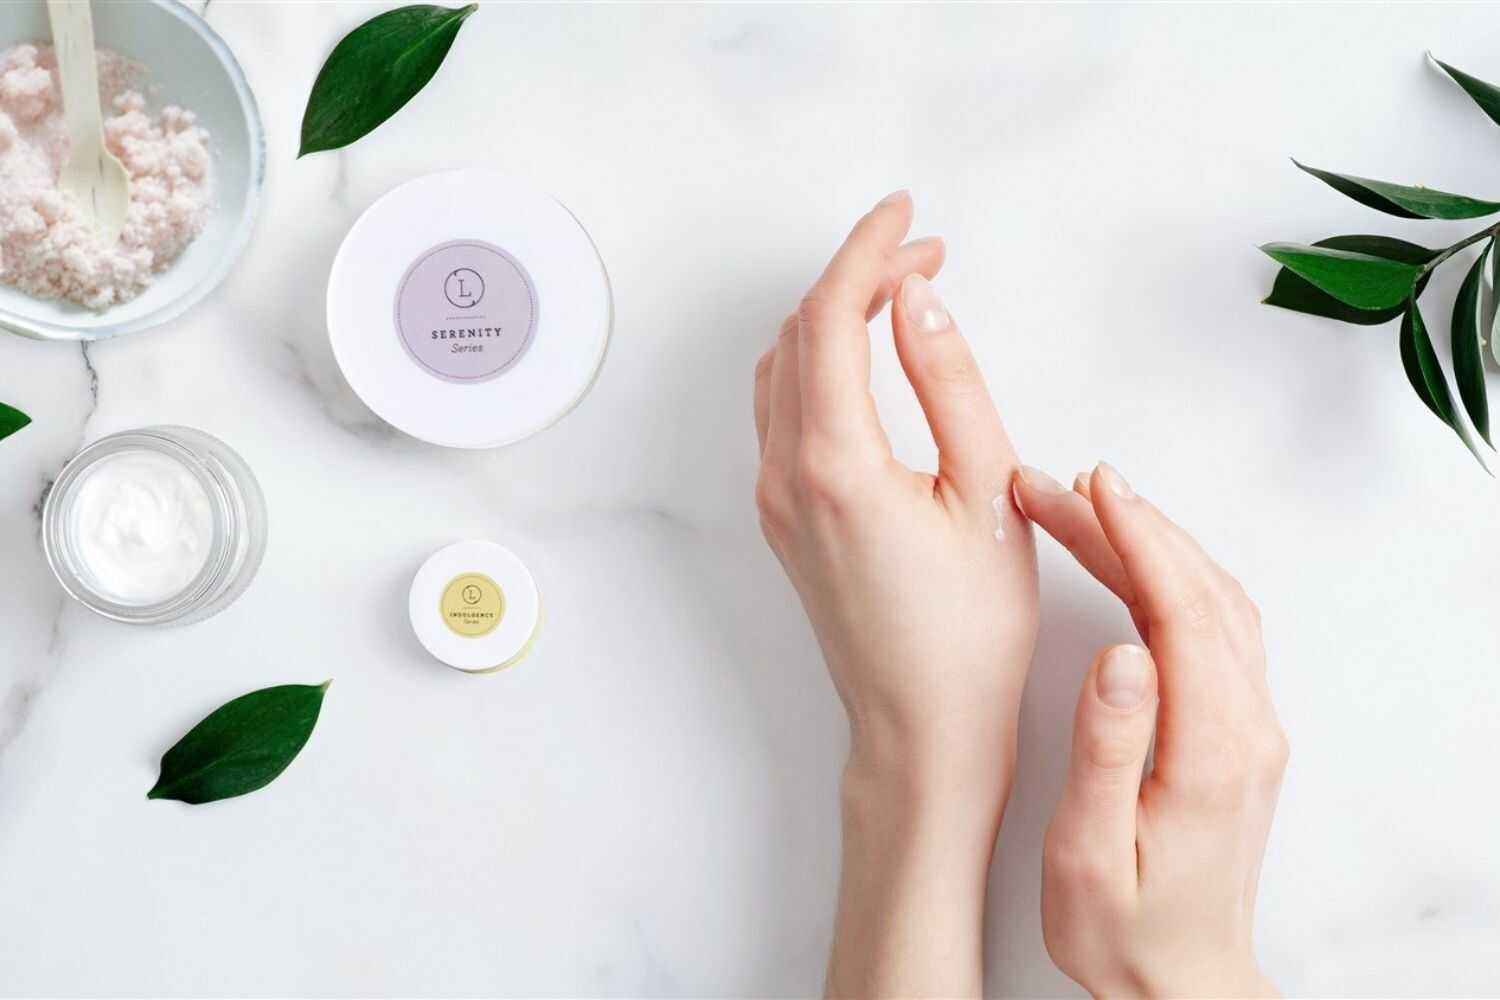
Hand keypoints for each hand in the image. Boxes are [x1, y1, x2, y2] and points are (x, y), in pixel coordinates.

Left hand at [753, 192, 1037, 996]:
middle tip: (924, 252)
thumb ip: (949, 383)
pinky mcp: (782, 521)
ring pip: (782, 371)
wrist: (921, 731)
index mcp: (835, 462)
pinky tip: (864, 362)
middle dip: (857, 275)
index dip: (868, 250)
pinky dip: (817, 365)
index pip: (832, 316)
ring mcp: (775, 500)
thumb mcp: (987, 493)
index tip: (908, 214)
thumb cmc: (967, 634)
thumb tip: (918, 300)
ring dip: (832, 319)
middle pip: (800, 334)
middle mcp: (785, 475)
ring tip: (902, 296)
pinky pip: (780, 413)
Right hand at [1015, 463, 1286, 998]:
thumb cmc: (1123, 929)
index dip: (1136, 540)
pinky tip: (1131, 564)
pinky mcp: (1236, 732)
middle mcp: (1245, 729)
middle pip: (1199, 591)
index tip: (1093, 488)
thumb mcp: (1088, 851)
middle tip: (1061, 486)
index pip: (1181, 612)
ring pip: (1213, 603)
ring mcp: (1249, 728)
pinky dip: (1171, 578)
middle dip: (1131, 525)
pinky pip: (1214, 628)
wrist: (1180, 981)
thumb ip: (1107, 749)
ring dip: (1153, 545)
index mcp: (1211, 751)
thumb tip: (1119, 655)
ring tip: (1083, 508)